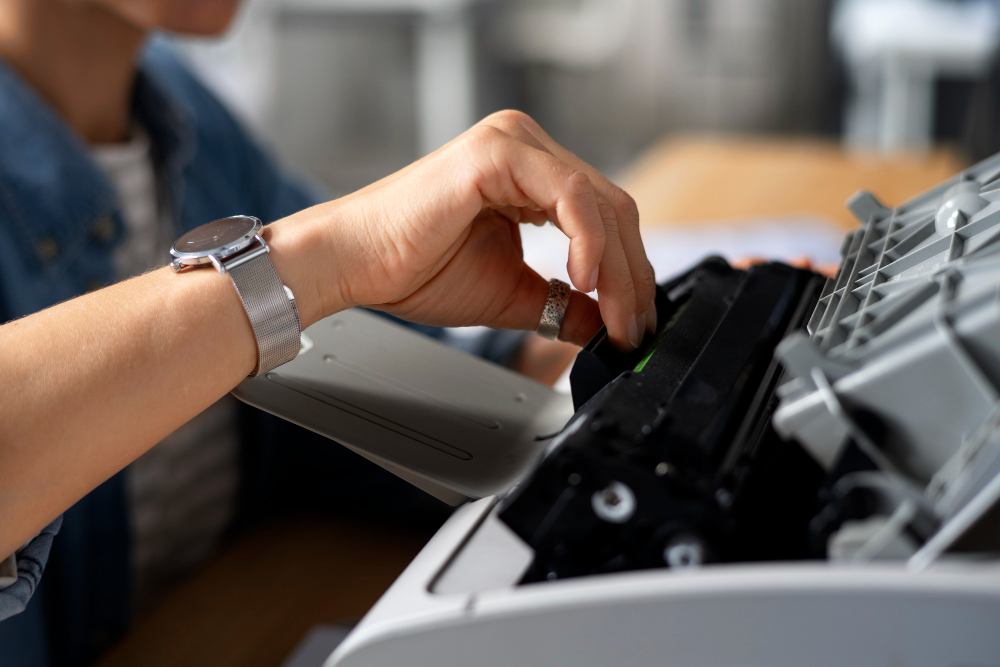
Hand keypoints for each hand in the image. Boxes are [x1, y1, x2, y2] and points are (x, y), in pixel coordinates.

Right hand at [272, 111, 656, 349]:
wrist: (355, 263)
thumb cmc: (413, 268)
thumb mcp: (511, 293)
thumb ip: (561, 304)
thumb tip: (603, 327)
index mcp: (530, 174)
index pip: (605, 218)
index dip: (627, 275)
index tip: (632, 325)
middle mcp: (527, 148)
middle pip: (613, 209)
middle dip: (631, 277)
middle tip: (632, 329)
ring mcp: (514, 143)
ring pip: (601, 202)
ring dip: (618, 268)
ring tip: (616, 317)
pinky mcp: (498, 152)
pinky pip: (570, 194)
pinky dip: (589, 241)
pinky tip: (585, 280)